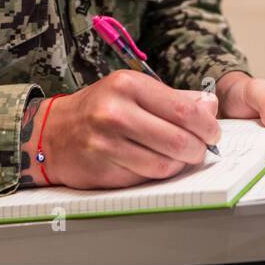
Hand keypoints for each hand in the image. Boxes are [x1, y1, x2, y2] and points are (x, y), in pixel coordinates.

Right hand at [22, 70, 220, 189]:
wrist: (52, 133)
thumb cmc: (99, 109)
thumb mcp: (132, 90)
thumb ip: (173, 98)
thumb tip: (210, 106)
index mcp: (128, 86)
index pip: (184, 109)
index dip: (207, 125)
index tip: (212, 132)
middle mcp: (115, 113)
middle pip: (178, 140)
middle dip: (198, 149)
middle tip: (200, 149)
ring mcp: (107, 144)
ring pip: (165, 164)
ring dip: (179, 164)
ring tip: (177, 157)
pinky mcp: (103, 170)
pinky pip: (146, 179)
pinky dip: (158, 174)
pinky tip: (155, 164)